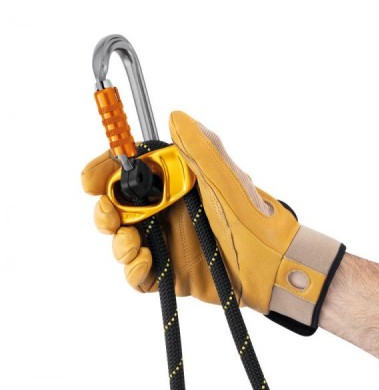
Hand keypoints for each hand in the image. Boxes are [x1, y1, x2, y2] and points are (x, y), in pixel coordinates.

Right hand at [82, 111, 344, 333]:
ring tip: (134, 242)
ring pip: (121, 242)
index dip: (105, 173)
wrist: (274, 264)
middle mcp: (166, 212)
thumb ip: (201, 147)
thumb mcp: (226, 177)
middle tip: (110, 215)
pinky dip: (133, 270)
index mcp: (175, 184)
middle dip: (104, 211)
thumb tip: (175, 114)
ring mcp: (167, 244)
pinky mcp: (171, 275)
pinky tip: (145, 262)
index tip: (92, 179)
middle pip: (116, 209)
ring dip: (118, 242)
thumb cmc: (255, 216)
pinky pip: (138, 275)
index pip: (128, 173)